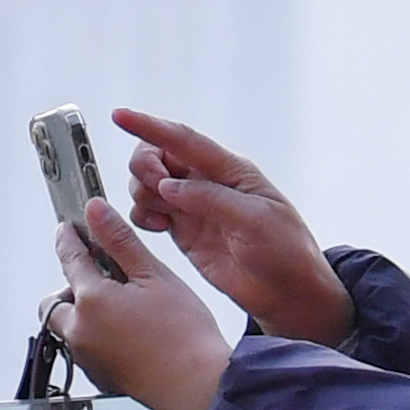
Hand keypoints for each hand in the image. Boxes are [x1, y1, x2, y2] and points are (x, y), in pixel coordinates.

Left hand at [50, 208, 230, 409]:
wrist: (198, 388)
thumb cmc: (183, 336)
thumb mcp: (153, 276)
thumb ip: (119, 240)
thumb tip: (96, 212)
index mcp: (91, 301)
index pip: (69, 258)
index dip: (68, 239)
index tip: (68, 230)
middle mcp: (79, 331)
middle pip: (55, 301)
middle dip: (71, 287)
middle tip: (102, 279)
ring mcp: (87, 358)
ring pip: (68, 326)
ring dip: (83, 313)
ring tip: (122, 307)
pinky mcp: (99, 376)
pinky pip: (84, 348)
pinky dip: (96, 335)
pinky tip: (129, 333)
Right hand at [110, 109, 347, 343]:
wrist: (288, 294)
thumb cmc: (286, 252)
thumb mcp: (257, 221)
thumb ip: (211, 200)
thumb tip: (169, 186)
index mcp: (231, 170)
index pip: (184, 139)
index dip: (150, 126)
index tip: (121, 116)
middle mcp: (209, 182)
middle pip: (159, 156)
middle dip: (144, 167)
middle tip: (153, 189)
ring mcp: (195, 206)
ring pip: (149, 183)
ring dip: (141, 193)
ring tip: (158, 216)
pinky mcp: (184, 230)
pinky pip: (149, 212)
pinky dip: (142, 216)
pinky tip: (156, 227)